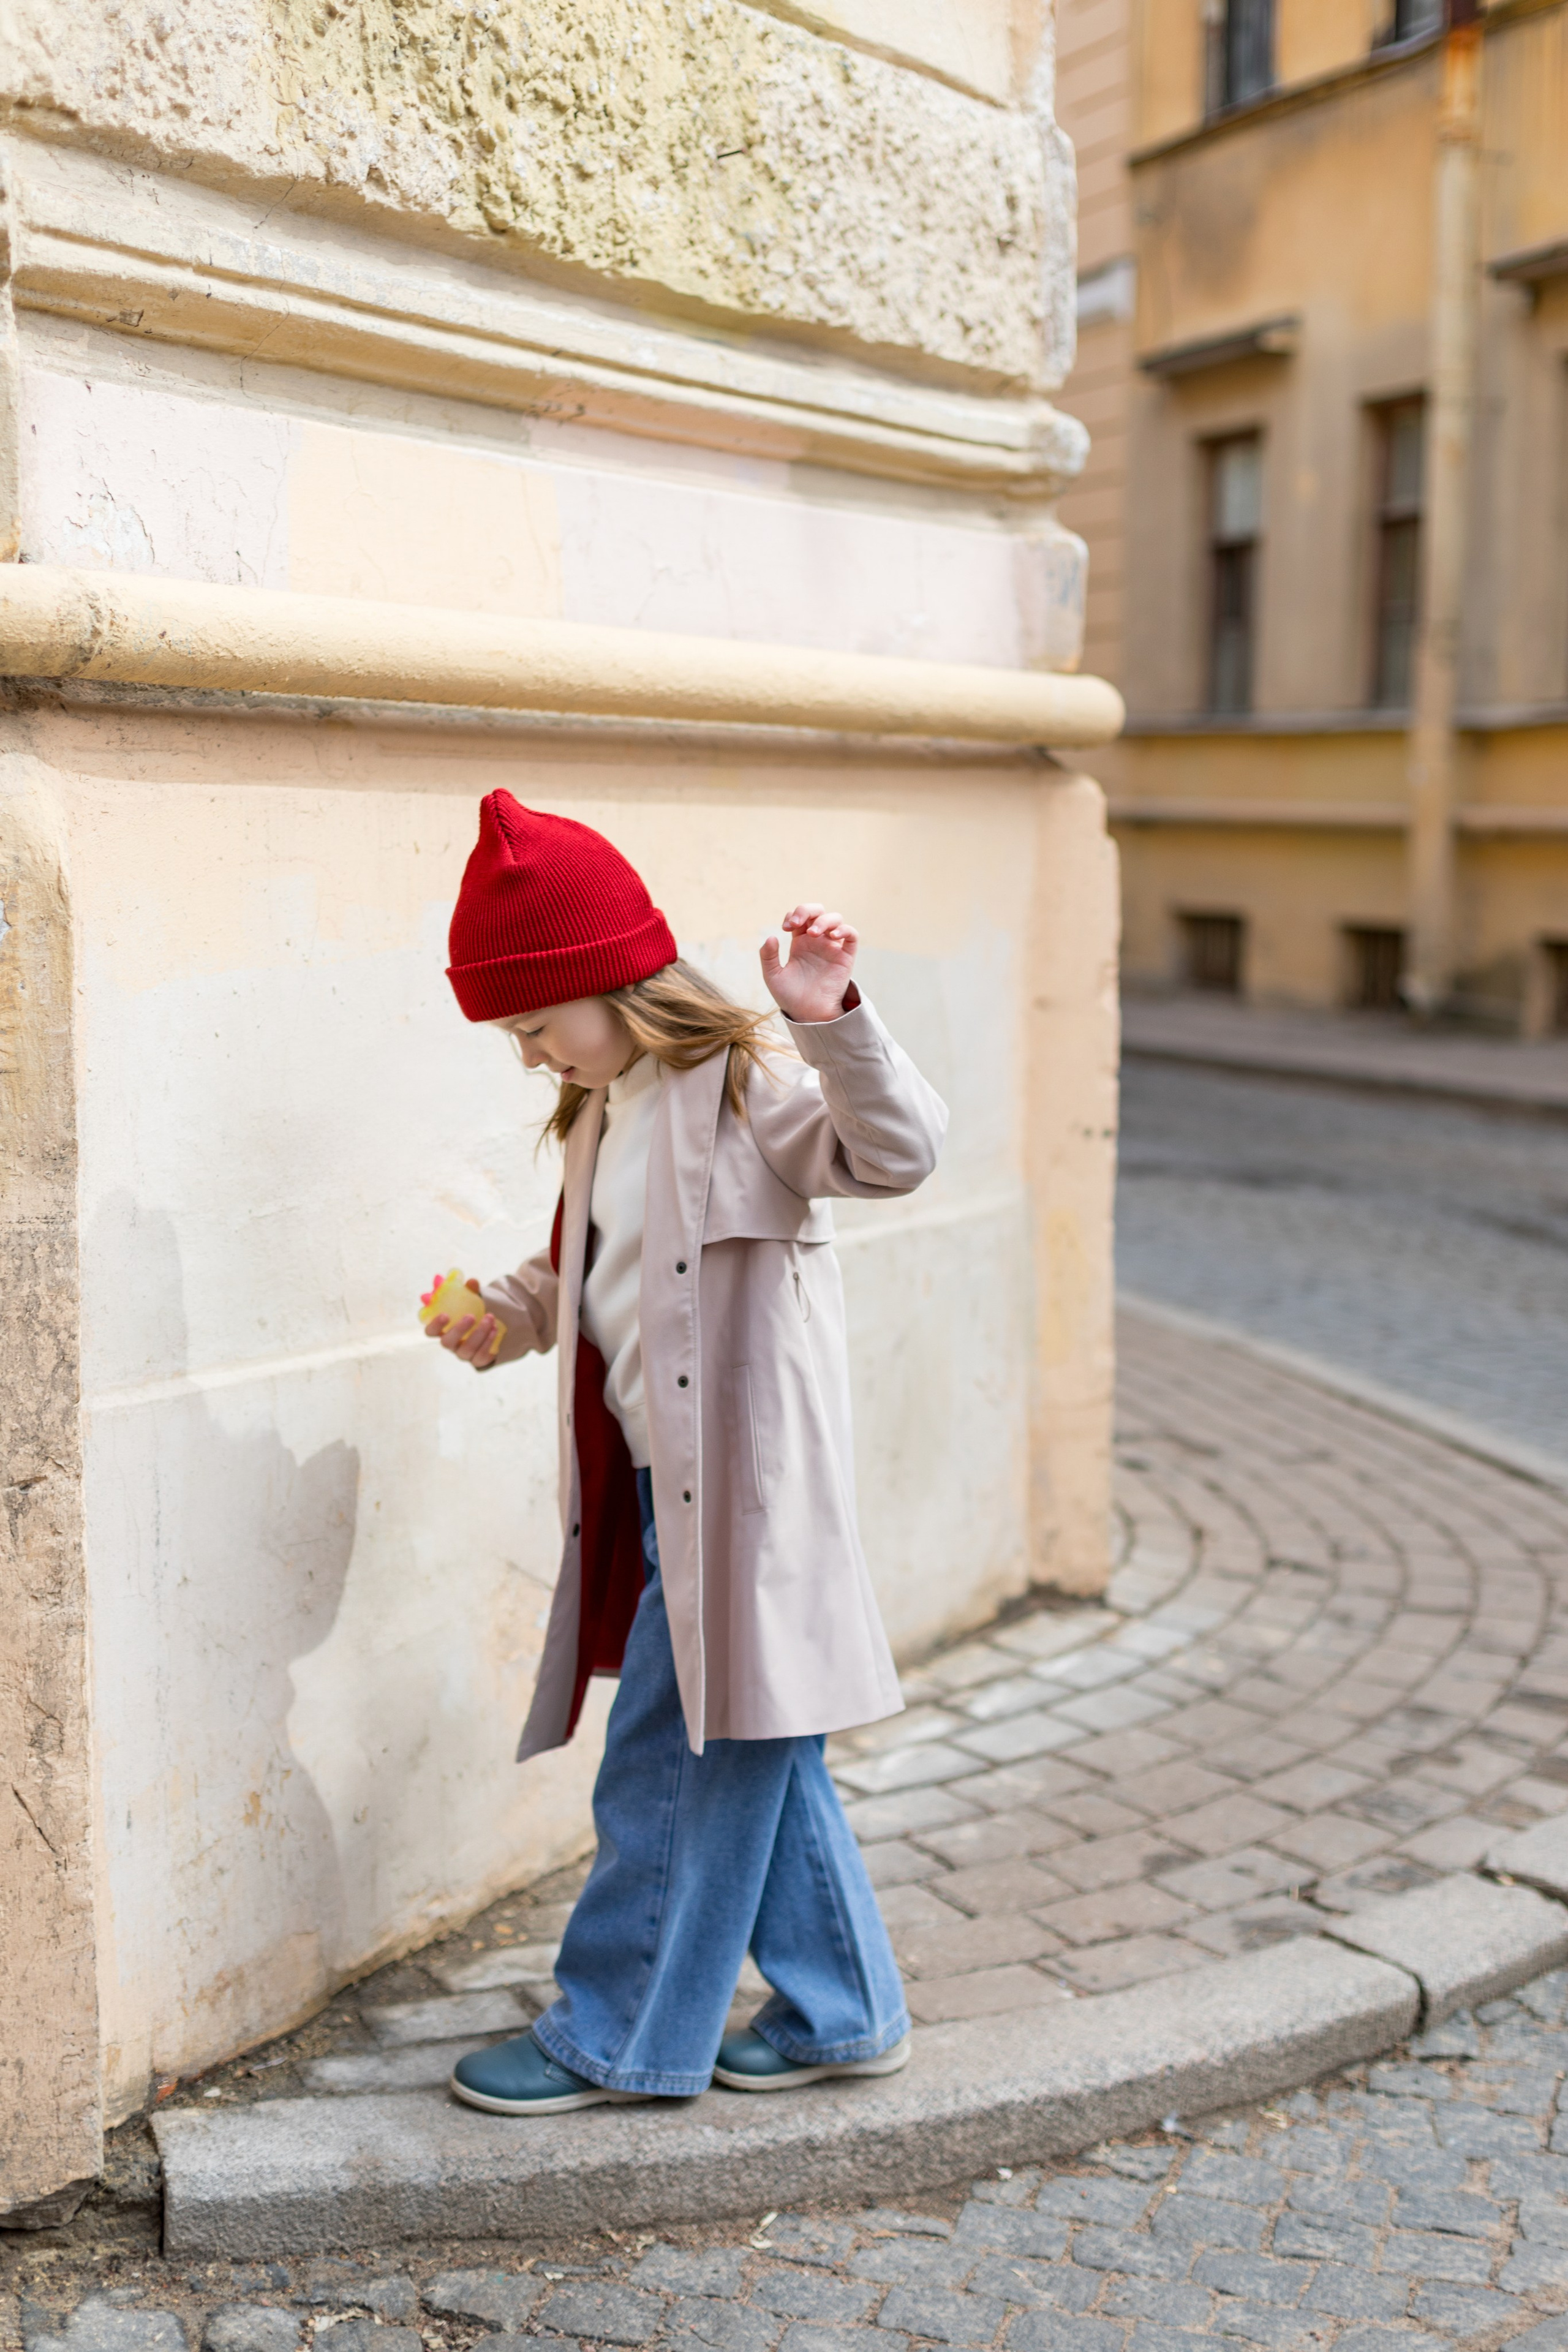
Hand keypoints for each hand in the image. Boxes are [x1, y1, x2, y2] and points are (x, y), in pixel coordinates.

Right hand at [423, 1275, 500, 1366]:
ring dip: (479, 1333)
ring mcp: (463, 1354)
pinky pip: (481, 1356)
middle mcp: (451, 1343)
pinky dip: (488, 1342)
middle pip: (447, 1342)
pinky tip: (495, 1329)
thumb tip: (472, 1282)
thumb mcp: (472, 1300)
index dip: (435, 1325)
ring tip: (490, 1318)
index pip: (430, 1331)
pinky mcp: (478, 1360)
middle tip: (471, 1316)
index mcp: (443, 1329)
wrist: (491, 1327)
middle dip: (459, 1329)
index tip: (445, 1315)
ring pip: (466, 1349)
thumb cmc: (475, 1312)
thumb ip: (470, 1291)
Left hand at [760, 904, 857, 1023]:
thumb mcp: (772, 976)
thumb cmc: (790, 997)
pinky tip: (832, 936)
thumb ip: (768, 956)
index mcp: (800, 943)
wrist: (808, 1014)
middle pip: (818, 911)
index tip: (785, 928)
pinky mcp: (845, 957)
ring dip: (824, 920)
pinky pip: (852, 935)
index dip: (792, 915)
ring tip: (813, 933)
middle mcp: (817, 942)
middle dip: (807, 910)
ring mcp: (832, 948)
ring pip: (835, 919)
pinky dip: (845, 930)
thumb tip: (772, 936)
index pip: (799, 917)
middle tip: (796, 923)